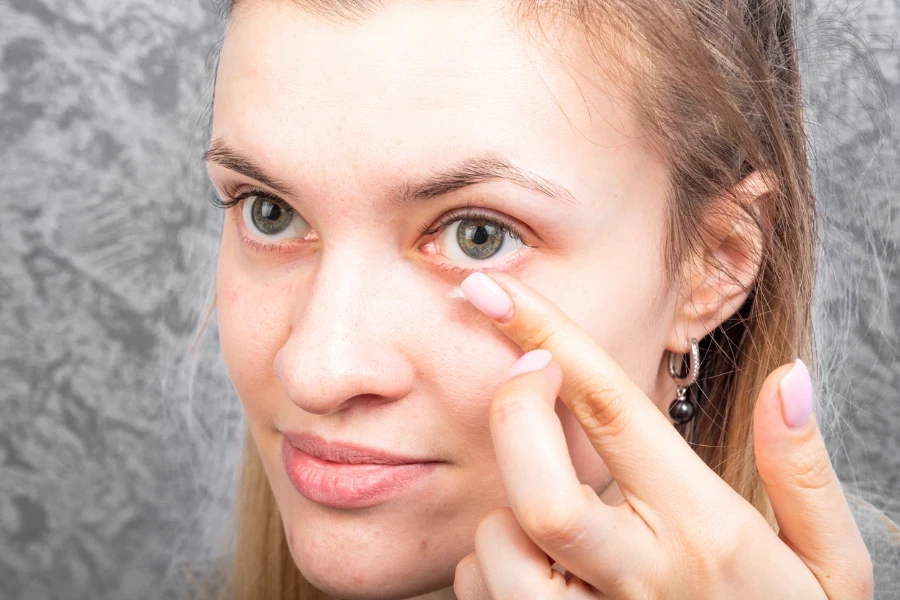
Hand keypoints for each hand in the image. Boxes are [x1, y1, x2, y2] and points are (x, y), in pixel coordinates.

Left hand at [452, 272, 873, 598]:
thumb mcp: (830, 565)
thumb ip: (805, 472)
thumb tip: (789, 379)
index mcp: (704, 531)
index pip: (613, 410)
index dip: (548, 337)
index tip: (494, 291)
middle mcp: (639, 579)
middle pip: (540, 487)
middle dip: (511, 412)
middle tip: (521, 376)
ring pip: (498, 544)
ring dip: (501, 506)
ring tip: (551, 509)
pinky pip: (479, 590)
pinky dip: (487, 561)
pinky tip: (538, 565)